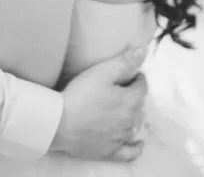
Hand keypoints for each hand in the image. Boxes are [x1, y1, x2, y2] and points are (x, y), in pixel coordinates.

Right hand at [50, 46, 147, 161]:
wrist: (61, 124)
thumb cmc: (81, 95)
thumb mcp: (102, 72)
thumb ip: (124, 62)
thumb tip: (143, 51)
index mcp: (131, 101)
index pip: (142, 86)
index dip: (137, 77)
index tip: (131, 73)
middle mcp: (131, 121)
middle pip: (139, 105)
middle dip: (134, 95)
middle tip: (121, 88)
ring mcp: (121, 138)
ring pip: (135, 125)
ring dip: (133, 115)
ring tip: (122, 108)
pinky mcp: (111, 152)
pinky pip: (130, 152)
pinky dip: (136, 147)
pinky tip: (137, 143)